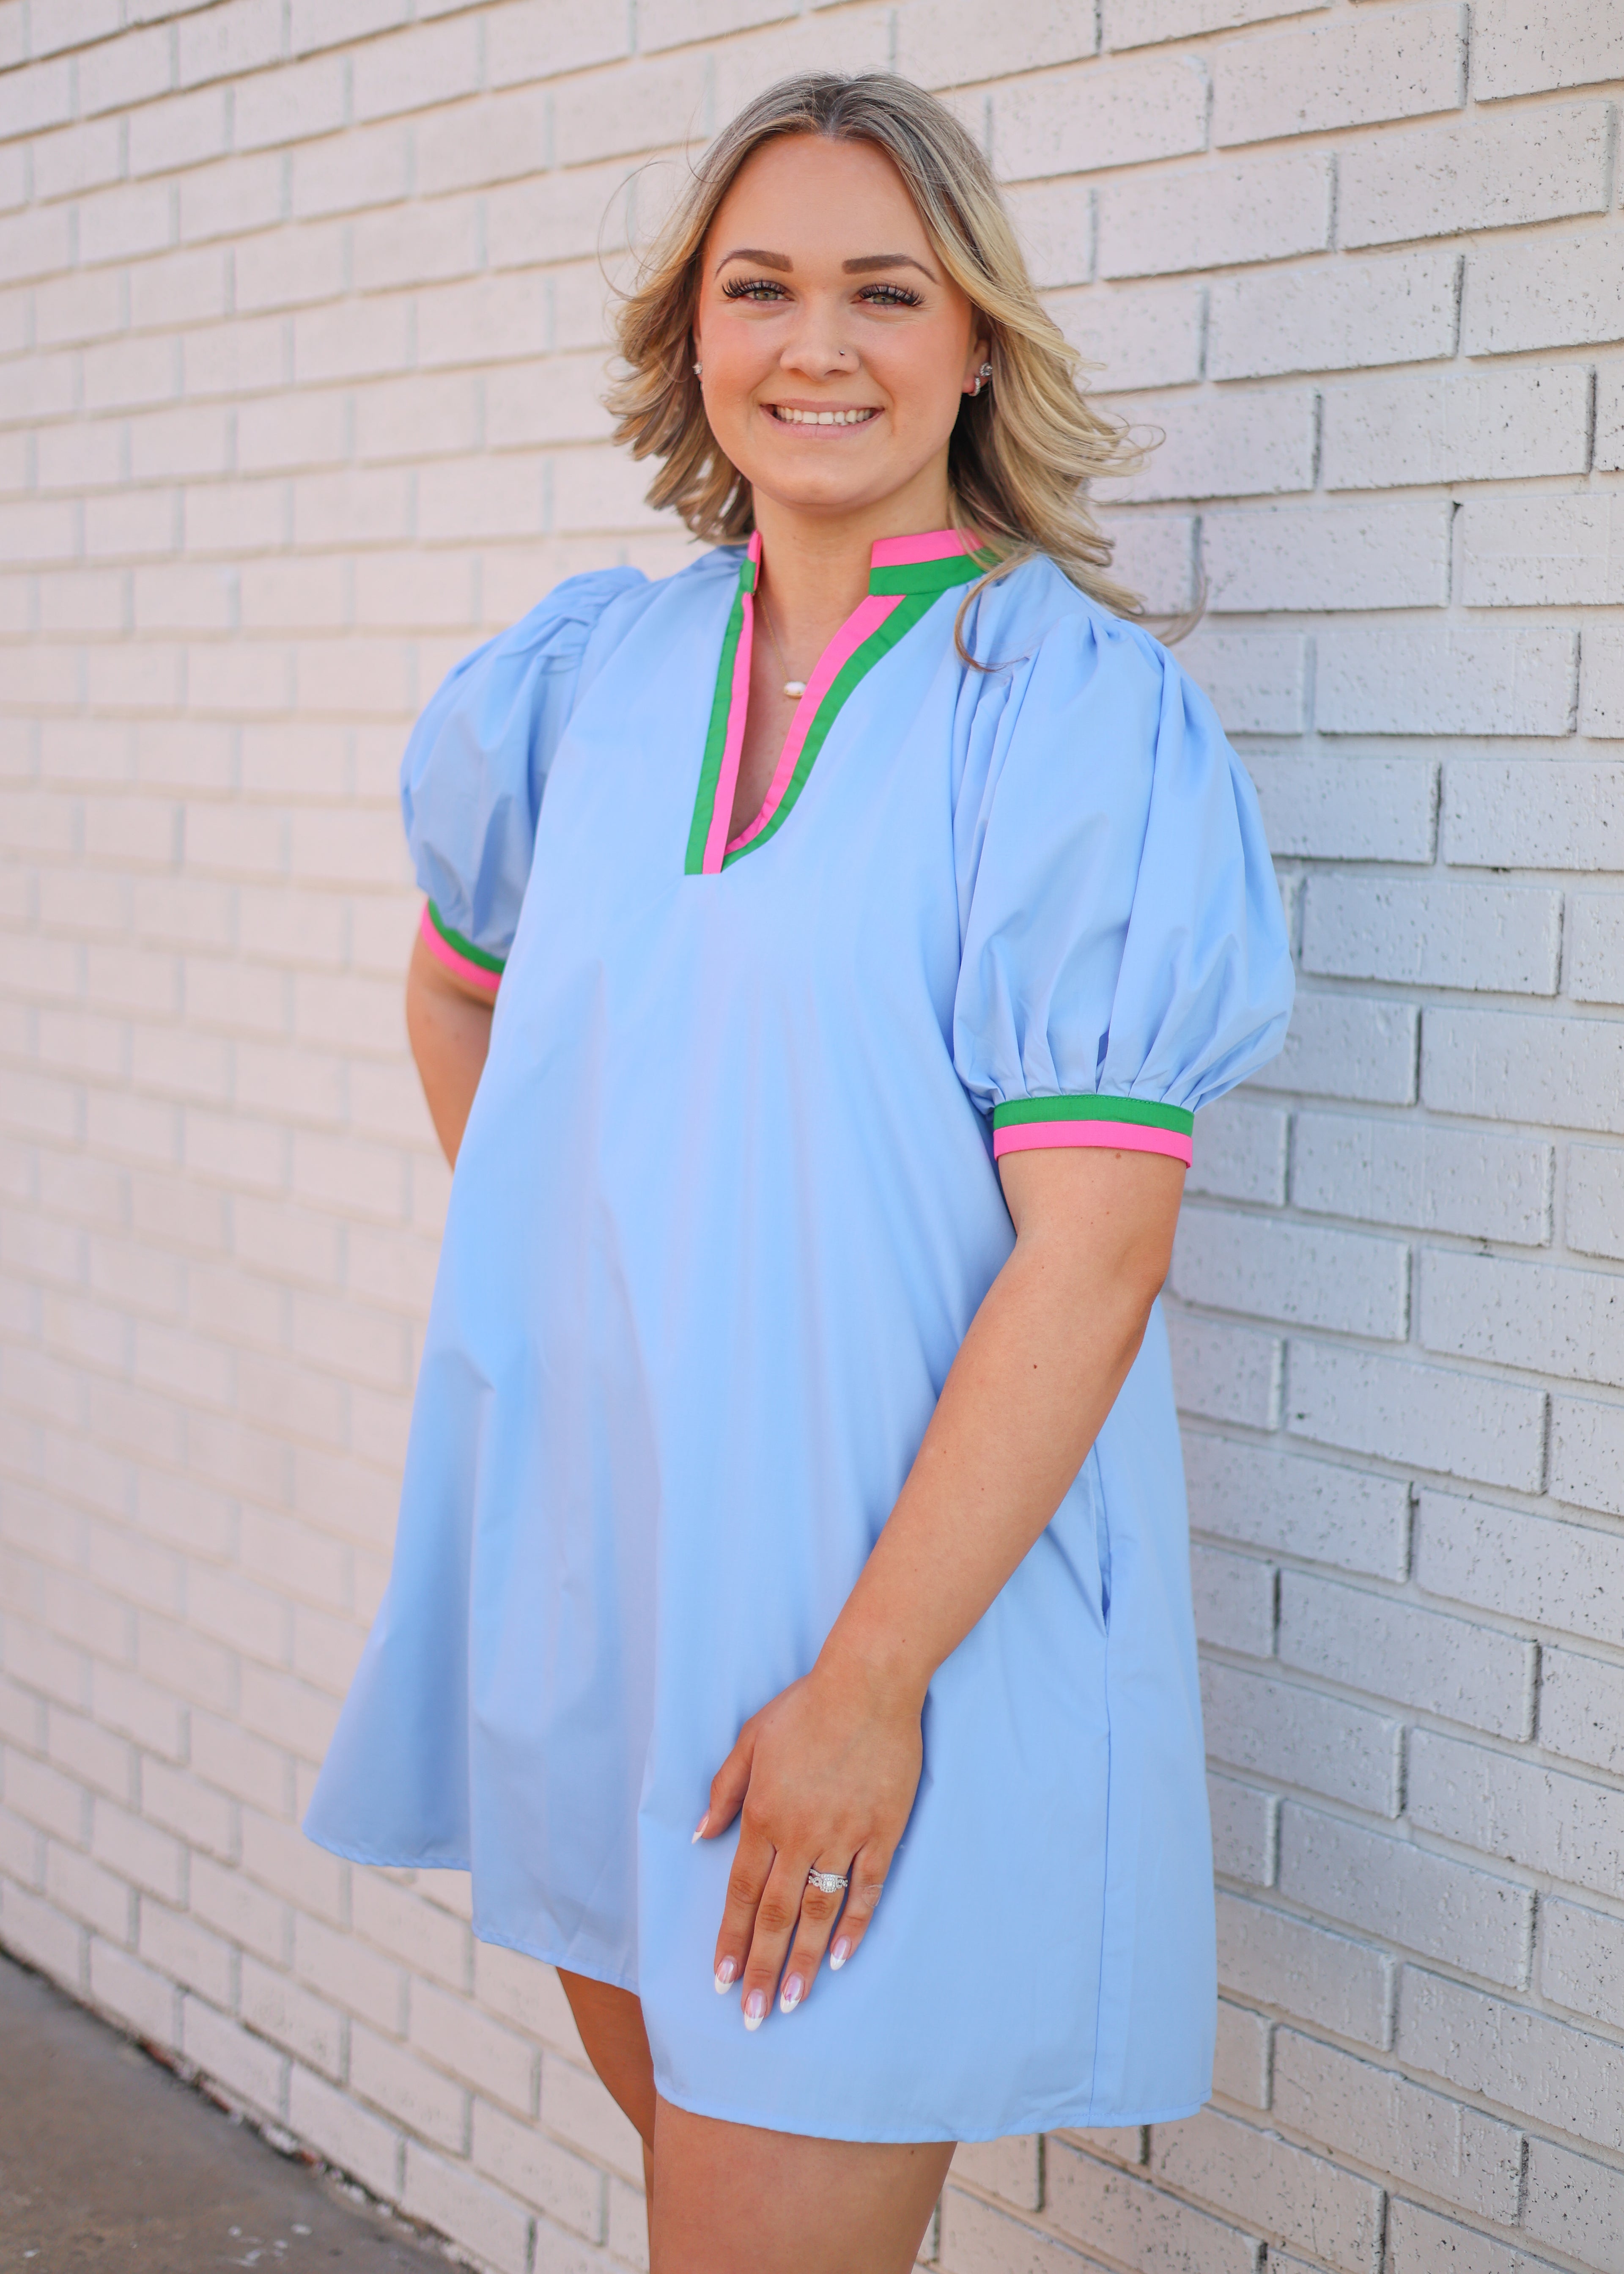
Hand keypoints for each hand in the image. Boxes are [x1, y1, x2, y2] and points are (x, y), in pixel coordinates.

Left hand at [695, 1650, 924, 2029]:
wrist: (868, 1683)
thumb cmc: (806, 1707)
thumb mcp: (750, 1740)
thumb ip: (724, 1791)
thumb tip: (700, 1836)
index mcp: (764, 1815)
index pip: (742, 1892)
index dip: (732, 1939)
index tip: (722, 1979)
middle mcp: (800, 1834)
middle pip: (776, 1915)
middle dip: (762, 1970)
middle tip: (753, 2016)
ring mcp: (844, 1836)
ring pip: (818, 1912)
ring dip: (803, 1962)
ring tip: (792, 2004)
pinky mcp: (882, 1832)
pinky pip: (866, 1889)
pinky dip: (854, 1926)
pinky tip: (841, 1958)